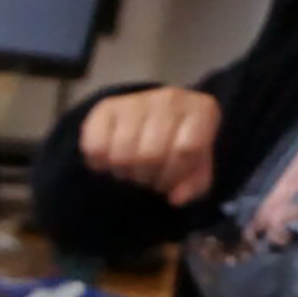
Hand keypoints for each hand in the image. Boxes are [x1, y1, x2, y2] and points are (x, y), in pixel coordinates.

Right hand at [81, 87, 219, 205]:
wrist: (153, 121)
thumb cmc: (178, 146)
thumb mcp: (195, 168)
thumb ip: (194, 184)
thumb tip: (177, 197)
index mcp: (201, 109)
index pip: (186, 148)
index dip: (175, 173)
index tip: (170, 179)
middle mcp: (169, 99)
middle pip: (151, 154)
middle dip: (147, 176)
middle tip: (148, 177)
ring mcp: (136, 101)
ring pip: (121, 154)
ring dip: (124, 172)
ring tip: (131, 170)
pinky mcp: (105, 108)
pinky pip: (96, 148)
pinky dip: (101, 163)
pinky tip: (111, 161)